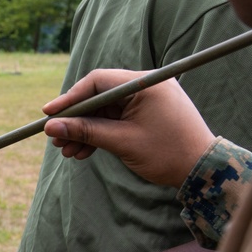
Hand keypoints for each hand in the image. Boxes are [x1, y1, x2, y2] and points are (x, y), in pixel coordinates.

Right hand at [42, 69, 215, 188]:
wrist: (202, 170)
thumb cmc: (167, 153)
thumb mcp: (122, 142)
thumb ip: (86, 131)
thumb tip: (51, 127)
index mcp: (144, 83)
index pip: (97, 82)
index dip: (70, 98)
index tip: (48, 114)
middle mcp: (146, 86)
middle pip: (99, 96)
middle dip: (76, 120)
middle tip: (56, 139)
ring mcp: (147, 99)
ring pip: (105, 111)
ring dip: (86, 131)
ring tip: (68, 151)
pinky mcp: (147, 113)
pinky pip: (117, 119)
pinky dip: (101, 134)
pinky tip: (84, 151)